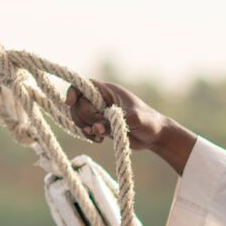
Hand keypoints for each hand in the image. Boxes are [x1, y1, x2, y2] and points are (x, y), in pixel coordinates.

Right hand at [66, 80, 194, 173]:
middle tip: (100, 125)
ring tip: (100, 135)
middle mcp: (101, 100)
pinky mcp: (101, 126)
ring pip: (79, 117)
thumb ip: (117, 120)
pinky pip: (85, 129)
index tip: (70, 103)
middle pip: (77, 104)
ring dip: (84, 127)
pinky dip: (89, 135)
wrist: (155, 137)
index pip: (83, 85)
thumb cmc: (149, 122)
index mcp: (108, 91)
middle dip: (84, 116)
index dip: (73, 92)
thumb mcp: (136, 118)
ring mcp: (100, 114)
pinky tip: (100, 140)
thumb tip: (97, 127)